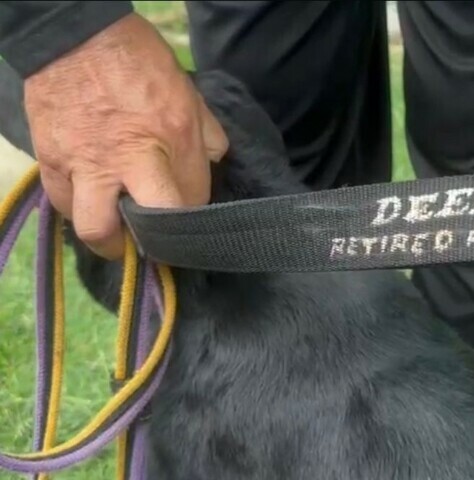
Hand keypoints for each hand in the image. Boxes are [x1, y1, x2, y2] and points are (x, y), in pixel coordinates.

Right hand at [24, 13, 227, 259]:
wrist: (76, 37)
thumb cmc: (139, 61)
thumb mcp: (190, 93)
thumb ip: (207, 135)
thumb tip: (212, 163)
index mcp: (173, 140)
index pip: (189, 203)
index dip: (192, 217)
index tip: (189, 217)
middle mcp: (131, 160)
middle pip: (148, 228)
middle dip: (157, 245)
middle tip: (158, 245)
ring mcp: (88, 164)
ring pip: (97, 228)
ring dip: (111, 241)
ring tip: (120, 237)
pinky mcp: (53, 161)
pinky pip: (65, 206)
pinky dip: (79, 212)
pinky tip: (92, 205)